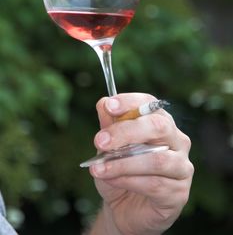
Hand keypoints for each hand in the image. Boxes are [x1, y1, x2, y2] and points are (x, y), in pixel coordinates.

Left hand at [89, 93, 193, 234]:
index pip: (151, 105)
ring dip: (123, 162)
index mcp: (161, 124)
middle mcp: (178, 141)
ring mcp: (182, 167)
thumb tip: (103, 103)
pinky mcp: (179, 193)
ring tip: (99, 167)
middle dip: (126, 131)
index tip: (109, 105)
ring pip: (157, 159)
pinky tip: (112, 180)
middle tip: (100, 140)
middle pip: (159, 127)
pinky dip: (128, 181)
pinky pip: (155, 184)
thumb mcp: (109, 148)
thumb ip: (109, 126)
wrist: (124, 209)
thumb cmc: (119, 172)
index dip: (130, 102)